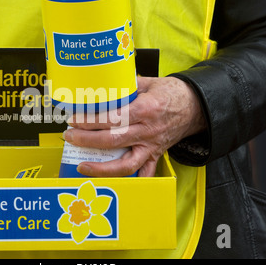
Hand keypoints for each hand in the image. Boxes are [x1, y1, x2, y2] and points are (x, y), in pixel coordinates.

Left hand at [63, 76, 205, 176]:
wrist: (196, 107)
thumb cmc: (171, 92)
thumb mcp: (148, 82)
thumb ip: (124, 85)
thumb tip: (101, 85)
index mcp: (144, 109)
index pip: (112, 118)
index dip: (90, 120)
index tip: (74, 120)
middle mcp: (147, 130)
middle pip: (112, 140)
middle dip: (86, 140)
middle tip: (69, 137)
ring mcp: (151, 146)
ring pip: (126, 164)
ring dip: (102, 168)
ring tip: (82, 166)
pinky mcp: (156, 155)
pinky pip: (144, 173)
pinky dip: (131, 180)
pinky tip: (113, 182)